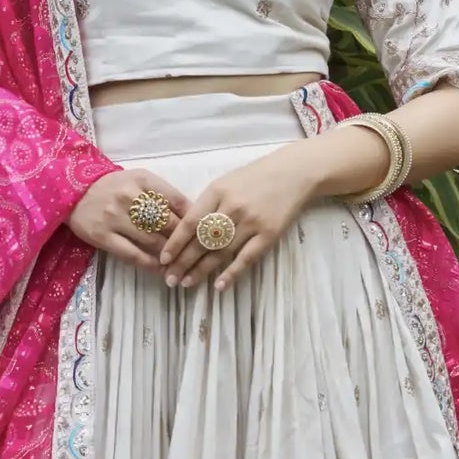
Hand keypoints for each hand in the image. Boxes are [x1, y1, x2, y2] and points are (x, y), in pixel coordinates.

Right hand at [66, 169, 190, 270]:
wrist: (73, 192)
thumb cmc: (113, 187)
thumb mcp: (139, 180)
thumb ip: (164, 194)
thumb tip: (193, 216)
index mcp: (143, 181)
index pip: (177, 201)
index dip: (194, 220)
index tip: (204, 233)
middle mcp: (130, 197)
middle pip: (168, 224)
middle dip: (185, 241)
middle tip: (198, 255)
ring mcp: (115, 218)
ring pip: (153, 241)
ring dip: (170, 256)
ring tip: (182, 265)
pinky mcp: (103, 236)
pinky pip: (132, 254)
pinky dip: (150, 264)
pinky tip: (160, 269)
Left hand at [160, 146, 317, 290]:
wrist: (294, 173)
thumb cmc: (255, 178)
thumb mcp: (226, 182)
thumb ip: (208, 204)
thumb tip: (186, 232)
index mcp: (218, 191)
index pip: (190, 222)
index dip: (175, 243)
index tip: (163, 259)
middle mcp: (232, 207)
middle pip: (202, 240)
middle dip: (183, 262)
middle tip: (170, 278)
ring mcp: (251, 222)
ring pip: (221, 252)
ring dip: (202, 270)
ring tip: (187, 283)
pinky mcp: (269, 235)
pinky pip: (246, 258)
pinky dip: (232, 273)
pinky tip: (219, 286)